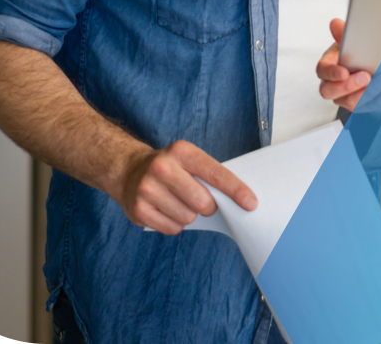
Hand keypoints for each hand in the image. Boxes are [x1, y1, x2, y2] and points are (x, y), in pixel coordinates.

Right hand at [116, 140, 256, 234]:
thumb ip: (210, 175)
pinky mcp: (138, 210)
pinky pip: (172, 229)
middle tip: (202, 201)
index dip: (236, 190)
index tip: (251, 203)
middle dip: (209, 206)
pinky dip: (176, 224)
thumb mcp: (189, 160)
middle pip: (202, 201)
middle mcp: (162, 167)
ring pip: (188, 217)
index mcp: (181, 151)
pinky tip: (167, 211)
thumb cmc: (171, 168)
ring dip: (190, 215)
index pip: (216, 173)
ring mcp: (147, 189)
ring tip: (179, 202)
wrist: (129, 170)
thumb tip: (239, 200)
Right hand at [315, 18, 380, 112]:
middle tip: (366, 77)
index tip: (344, 72)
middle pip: (331, 91)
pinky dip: (378, 101)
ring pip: (350, 102)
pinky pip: (366, 108)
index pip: (322, 71)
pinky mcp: (359, 105)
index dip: (332, 73)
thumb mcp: (349, 41)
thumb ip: (342, 34)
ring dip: (366, 93)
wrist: (370, 66)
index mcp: (327, 66)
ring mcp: (344, 97)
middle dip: (349, 86)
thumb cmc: (355, 54)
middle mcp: (332, 85)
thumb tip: (335, 23)